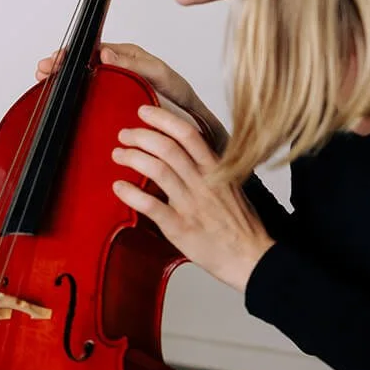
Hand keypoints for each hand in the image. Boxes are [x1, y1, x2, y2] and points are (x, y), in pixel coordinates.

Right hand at [37, 43, 215, 138]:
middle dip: (59, 65)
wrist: (190, 119)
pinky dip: (71, 100)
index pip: (91, 50)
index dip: (71, 54)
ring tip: (44, 82)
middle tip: (43, 71)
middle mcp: (115, 69)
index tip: (57, 60)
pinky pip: (88, 99)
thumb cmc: (178, 93)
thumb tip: (106, 55)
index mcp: (124, 56)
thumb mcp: (159, 75)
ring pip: (81, 81)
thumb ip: (134, 64)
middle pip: (80, 64)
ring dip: (62, 82)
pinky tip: (60, 104)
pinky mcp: (111, 104)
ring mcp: (111, 86)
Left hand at [112, 106, 273, 291]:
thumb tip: (185, 152)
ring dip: (132, 158)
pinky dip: (130, 194)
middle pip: (167, 148)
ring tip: (118, 155)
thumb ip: (209, 168)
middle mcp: (203, 183)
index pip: (188, 134)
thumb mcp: (230, 185)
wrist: (250, 258)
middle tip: (124, 135)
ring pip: (157, 170)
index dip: (163, 118)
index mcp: (216, 170)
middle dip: (140, 136)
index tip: (144, 111)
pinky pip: (151, 206)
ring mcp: (191, 204)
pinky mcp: (180, 227)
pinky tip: (118, 188)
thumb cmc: (240, 224)